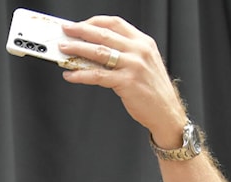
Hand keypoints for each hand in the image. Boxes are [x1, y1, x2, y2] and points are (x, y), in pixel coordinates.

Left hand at [57, 15, 188, 147]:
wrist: (166, 111)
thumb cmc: (152, 89)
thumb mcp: (143, 63)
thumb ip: (124, 53)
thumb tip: (92, 50)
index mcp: (143, 42)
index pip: (115, 23)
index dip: (94, 22)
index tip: (79, 24)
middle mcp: (139, 50)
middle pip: (104, 34)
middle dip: (81, 31)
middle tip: (66, 31)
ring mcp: (133, 66)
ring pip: (99, 52)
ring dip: (77, 49)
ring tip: (64, 49)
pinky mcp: (127, 82)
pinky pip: (97, 76)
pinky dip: (80, 75)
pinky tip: (70, 75)